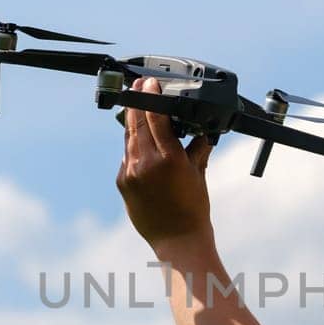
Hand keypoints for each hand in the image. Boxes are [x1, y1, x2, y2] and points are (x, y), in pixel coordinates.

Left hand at [116, 77, 215, 251]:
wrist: (177, 241)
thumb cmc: (193, 211)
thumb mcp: (199, 174)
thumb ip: (197, 150)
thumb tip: (201, 133)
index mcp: (169, 159)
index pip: (155, 117)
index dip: (151, 96)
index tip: (150, 82)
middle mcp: (146, 163)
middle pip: (136, 122)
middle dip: (138, 101)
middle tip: (139, 85)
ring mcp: (130, 173)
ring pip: (129, 137)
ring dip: (133, 121)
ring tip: (138, 107)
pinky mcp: (122, 182)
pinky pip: (126, 155)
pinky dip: (133, 144)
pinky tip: (139, 139)